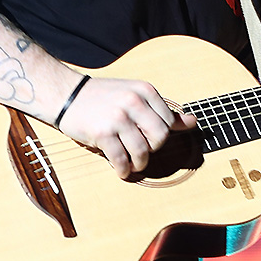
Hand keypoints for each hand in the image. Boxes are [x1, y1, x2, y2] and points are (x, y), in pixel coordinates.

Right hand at [58, 77, 196, 179]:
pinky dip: (124, 170)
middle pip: (160, 138)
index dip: (161, 135)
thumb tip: (193, 121)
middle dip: (153, 150)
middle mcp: (134, 102)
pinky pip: (120, 159)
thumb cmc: (104, 97)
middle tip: (143, 152)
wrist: (68, 95)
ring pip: (142, 151)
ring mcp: (118, 117)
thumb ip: (163, 110)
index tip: (151, 139)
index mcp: (145, 90)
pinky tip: (121, 169)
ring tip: (133, 164)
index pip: (169, 122)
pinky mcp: (102, 133)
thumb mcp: (136, 95)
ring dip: (139, 164)